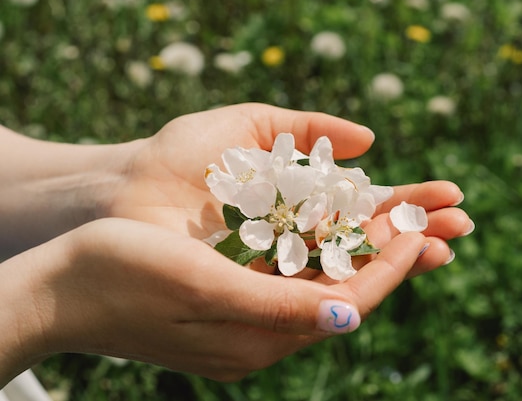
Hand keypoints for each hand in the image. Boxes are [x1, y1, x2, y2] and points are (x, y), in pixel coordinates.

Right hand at [0, 217, 432, 384]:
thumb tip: (350, 320)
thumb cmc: (123, 274)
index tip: (419, 231)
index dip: (388, 267)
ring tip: (393, 218)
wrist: (63, 286)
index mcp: (258, 339)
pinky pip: (292, 280)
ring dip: (357, 251)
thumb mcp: (201, 286)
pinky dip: (321, 253)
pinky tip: (335, 229)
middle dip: (384, 257)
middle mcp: (260, 338)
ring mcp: (246, 325)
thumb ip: (277, 307)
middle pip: (342, 295)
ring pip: (322, 285)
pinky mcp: (231, 306)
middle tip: (421, 220)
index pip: (346, 304)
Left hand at [105, 103, 471, 269]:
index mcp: (297, 204)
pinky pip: (312, 292)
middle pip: (366, 243)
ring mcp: (278, 273)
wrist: (122, 194)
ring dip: (398, 259)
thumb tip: (370, 139)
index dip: (405, 204)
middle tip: (461, 225)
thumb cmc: (176, 159)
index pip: (363, 209)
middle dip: (415, 233)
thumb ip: (305, 126)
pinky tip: (391, 266)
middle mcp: (294, 243)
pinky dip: (353, 280)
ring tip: (441, 244)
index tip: (447, 196)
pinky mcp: (256, 298)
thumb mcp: (246, 125)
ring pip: (349, 270)